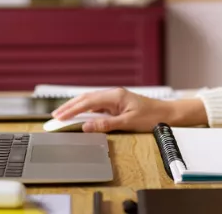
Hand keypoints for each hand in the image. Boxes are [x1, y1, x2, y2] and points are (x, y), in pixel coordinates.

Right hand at [51, 88, 206, 132]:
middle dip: (69, 107)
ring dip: (76, 108)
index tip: (59, 117)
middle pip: (86, 99)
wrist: (167, 114)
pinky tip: (79, 116)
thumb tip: (87, 126)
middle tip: (54, 116)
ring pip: (90, 101)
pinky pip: (97, 106)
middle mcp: (113, 95)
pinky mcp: (117, 104)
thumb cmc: (151, 116)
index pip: (87, 102)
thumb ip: (106, 124)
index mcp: (115, 96)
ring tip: (62, 115)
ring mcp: (115, 99)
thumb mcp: (128, 123)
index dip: (71, 110)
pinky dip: (85, 110)